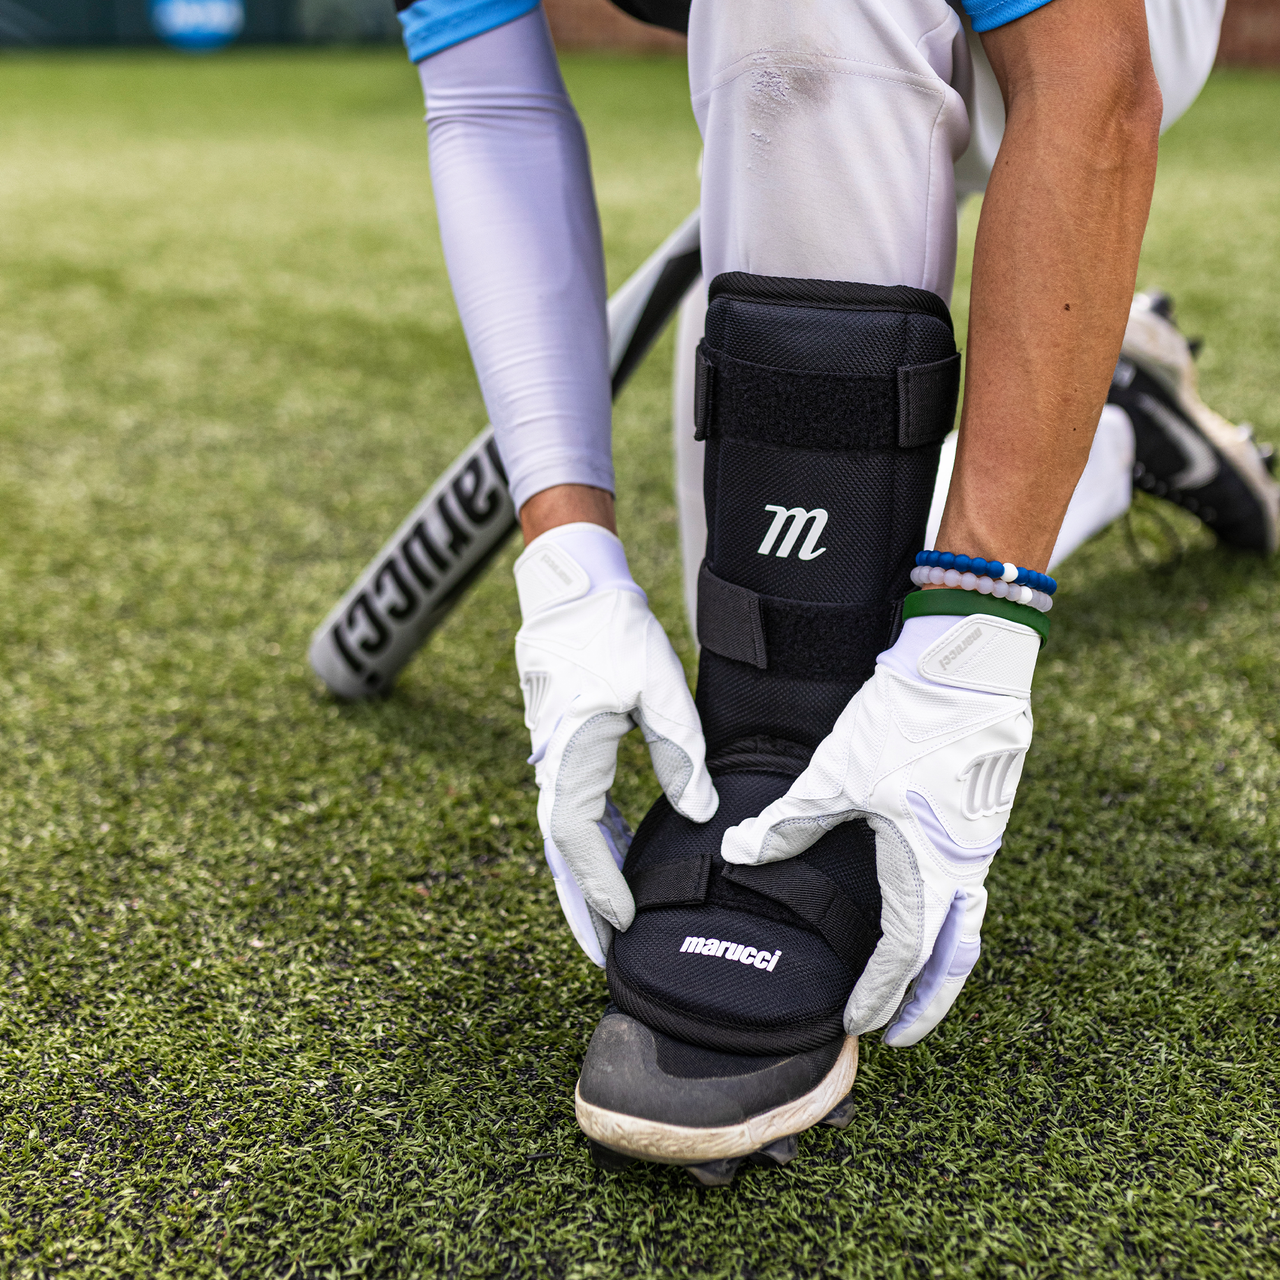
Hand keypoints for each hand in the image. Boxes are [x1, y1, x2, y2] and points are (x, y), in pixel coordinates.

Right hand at [514, 522, 717, 965]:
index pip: (578, 839)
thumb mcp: (657, 687)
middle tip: (602, 954)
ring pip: (564, 833)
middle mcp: (552, 763)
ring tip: (611, 922)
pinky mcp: (565, 746)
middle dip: (582, 903)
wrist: (572, 588)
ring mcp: (554, 756)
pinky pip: (573, 807)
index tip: (625, 923)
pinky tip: (615, 858)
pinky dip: (590, 842)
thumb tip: (702, 811)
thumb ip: (680, 752)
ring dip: (585, 877)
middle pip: (563, 850)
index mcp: (569, 754)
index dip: (600, 886)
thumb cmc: (612, 630)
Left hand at [721, 611, 1038, 1045]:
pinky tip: (925, 907)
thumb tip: (737, 854)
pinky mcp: (982, 814)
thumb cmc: (905, 720)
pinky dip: (951, 920)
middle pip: (954, 956)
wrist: (967, 665)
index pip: (905, 953)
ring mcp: (980, 841)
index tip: (857, 1023)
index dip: (880, 993)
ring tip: (918, 985)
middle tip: (900, 1034)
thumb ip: (789, 821)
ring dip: (942, 963)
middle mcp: (966, 865)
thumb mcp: (838, 774)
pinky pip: (970, 888)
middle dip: (927, 1001)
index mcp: (932, 867)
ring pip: (969, 924)